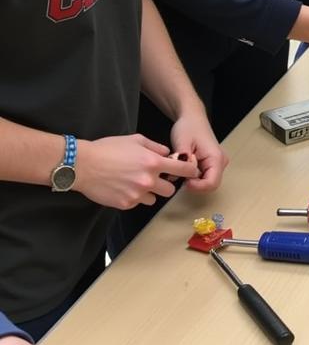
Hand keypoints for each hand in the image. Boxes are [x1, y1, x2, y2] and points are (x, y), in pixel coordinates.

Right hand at [73, 134, 199, 208]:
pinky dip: (134, 198)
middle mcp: (148, 180)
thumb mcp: (135, 140)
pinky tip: (123, 188)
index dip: (189, 171)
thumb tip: (167, 153)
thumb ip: (155, 147)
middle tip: (154, 178)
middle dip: (165, 184)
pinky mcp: (125, 204)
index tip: (191, 172)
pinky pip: (138, 203)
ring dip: (150, 192)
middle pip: (170, 190)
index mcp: (153, 163)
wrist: (82, 165)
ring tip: (135, 182)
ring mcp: (137, 194)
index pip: (183, 170)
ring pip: (154, 199)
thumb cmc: (108, 149)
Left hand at [170, 108, 227, 192]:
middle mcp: (221, 162)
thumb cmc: (188, 127)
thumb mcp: (182, 143)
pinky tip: (183, 168)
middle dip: (194, 184)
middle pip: (210, 185)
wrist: (192, 117)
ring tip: (180, 170)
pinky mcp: (212, 164)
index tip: (182, 181)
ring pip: (206, 182)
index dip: (196, 187)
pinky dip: (192, 176)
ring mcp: (217, 163)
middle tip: (179, 175)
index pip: (211, 184)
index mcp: (216, 158)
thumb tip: (175, 178)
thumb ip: (181, 161)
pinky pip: (204, 176)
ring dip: (193, 180)